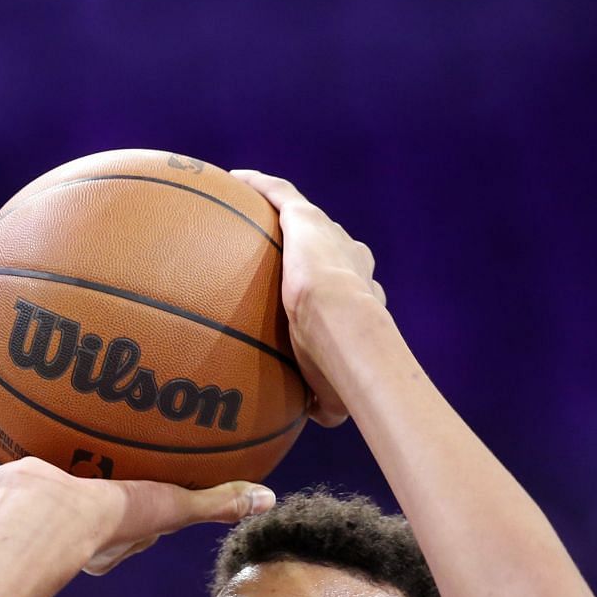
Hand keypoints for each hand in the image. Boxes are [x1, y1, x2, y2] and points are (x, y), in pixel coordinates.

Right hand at [0, 405, 274, 575]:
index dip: (142, 497)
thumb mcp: (172, 507)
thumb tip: (268, 498)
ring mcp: (20, 503)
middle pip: (70, 490)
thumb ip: (217, 501)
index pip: (127, 517)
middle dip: (78, 468)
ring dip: (20, 448)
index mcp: (102, 534)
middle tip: (93, 438)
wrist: (47, 522)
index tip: (155, 473)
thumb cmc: (109, 520)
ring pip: (15, 473)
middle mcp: (60, 519)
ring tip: (28, 409)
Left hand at [232, 169, 388, 426]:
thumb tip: (310, 416)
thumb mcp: (332, 393)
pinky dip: (259, 186)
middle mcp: (351, 256)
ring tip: (247, 206)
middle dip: (308, 248)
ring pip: (300, 215)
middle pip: (327, 246)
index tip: (307, 299)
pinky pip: (278, 194)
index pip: (347, 286)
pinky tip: (233, 180)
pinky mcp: (305, 219)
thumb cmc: (342, 366)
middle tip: (280, 255)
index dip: (329, 290)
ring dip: (279, 208)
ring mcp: (328, 234)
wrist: (343, 327)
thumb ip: (322, 400)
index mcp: (363, 293)